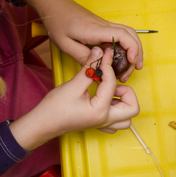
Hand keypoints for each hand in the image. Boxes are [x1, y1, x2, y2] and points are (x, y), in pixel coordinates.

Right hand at [9, 47, 139, 150]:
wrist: (42, 124)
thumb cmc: (54, 109)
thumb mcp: (72, 86)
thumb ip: (88, 69)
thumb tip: (98, 52)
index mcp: (100, 111)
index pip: (112, 83)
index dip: (108, 66)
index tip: (104, 55)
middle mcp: (105, 120)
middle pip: (133, 107)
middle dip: (126, 91)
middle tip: (111, 82)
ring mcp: (103, 124)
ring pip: (127, 118)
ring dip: (123, 102)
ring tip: (109, 92)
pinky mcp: (98, 124)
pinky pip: (117, 121)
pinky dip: (116, 110)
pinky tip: (104, 100)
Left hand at [24, 0, 142, 82]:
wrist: (54, 5)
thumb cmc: (57, 21)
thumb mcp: (64, 44)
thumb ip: (82, 56)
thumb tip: (99, 66)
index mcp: (94, 30)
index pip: (122, 35)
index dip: (132, 48)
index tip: (132, 61)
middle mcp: (103, 25)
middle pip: (130, 34)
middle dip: (137, 51)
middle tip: (134, 68)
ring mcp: (104, 24)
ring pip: (128, 33)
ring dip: (134, 47)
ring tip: (132, 64)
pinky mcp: (102, 26)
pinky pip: (120, 34)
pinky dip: (126, 44)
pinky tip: (122, 56)